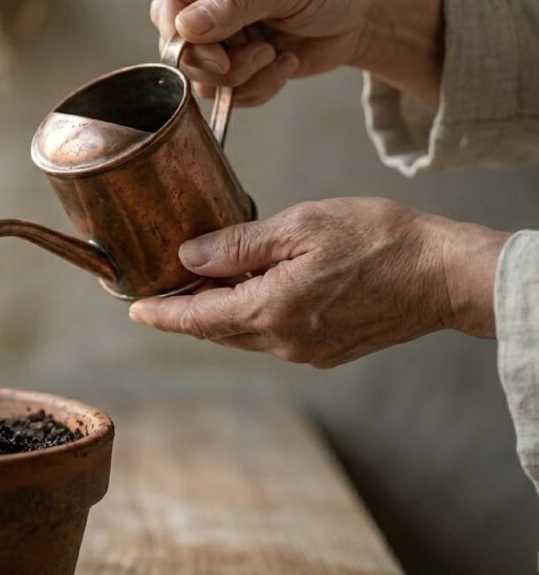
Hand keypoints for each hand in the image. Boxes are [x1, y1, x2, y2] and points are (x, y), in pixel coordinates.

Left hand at [129, 198, 508, 367]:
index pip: (197, 319)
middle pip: (217, 330)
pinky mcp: (327, 350)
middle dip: (186, 311)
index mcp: (270, 311)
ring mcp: (307, 350)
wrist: (443, 275)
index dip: (162, 314)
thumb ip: (238, 245)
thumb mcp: (299, 227)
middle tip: (164, 288)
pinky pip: (272, 336)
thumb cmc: (378, 240)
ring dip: (220, 312)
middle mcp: (283, 341)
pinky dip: (253, 315)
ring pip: (244, 334)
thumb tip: (189, 257)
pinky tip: (256, 288)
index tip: (135, 310)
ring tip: (206, 282)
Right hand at [150, 0, 442, 105]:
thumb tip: (186, 27)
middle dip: (220, 66)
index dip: (184, 40)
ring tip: (277, 57)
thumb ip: (235, 4)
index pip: (168, 6)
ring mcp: (219, 32)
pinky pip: (225, 92)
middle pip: (179, 49)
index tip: (220, 58)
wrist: (363, 13)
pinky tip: (283, 65)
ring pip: (202, 77)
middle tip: (261, 55)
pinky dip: (256, 88)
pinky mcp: (234, 61)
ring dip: (243, 79)